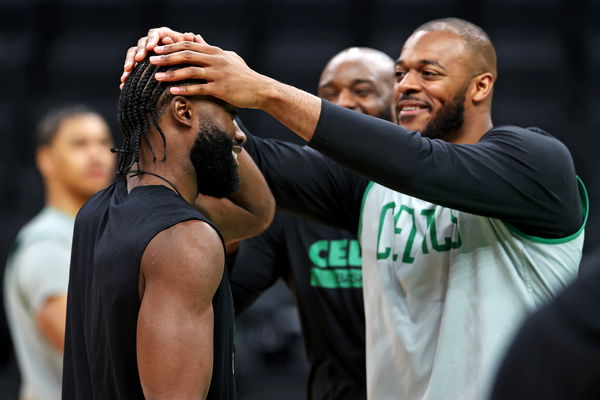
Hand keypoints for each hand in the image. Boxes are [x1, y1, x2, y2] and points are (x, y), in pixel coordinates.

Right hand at [120, 27, 204, 87]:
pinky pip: (131, 67)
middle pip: (142, 42)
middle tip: (139, 59)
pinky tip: (123, 82)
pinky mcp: (141, 65)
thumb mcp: (192, 54)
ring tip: (128, 71)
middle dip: (140, 50)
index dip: (152, 39)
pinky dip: (127, 74)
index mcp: (165, 36)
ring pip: (133, 53)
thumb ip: (190, 46)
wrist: (190, 76)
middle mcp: (153, 43)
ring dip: (130, 61)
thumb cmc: (193, 61)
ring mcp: (146, 54)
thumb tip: (190, 35)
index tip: (151, 48)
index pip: (155, 33)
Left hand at [149, 41, 274, 109]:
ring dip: (171, 73)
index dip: (171, 47)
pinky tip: (173, 91)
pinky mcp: (221, 88)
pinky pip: (199, 88)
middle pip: (186, 55)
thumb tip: (197, 38)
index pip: (189, 46)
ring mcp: (218, 74)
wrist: (261, 90)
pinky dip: (185, 89)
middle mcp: (216, 60)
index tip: (157, 49)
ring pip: (190, 71)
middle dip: (166, 57)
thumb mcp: (229, 58)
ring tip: (157, 77)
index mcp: (216, 52)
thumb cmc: (244, 76)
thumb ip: (211, 49)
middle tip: (151, 59)